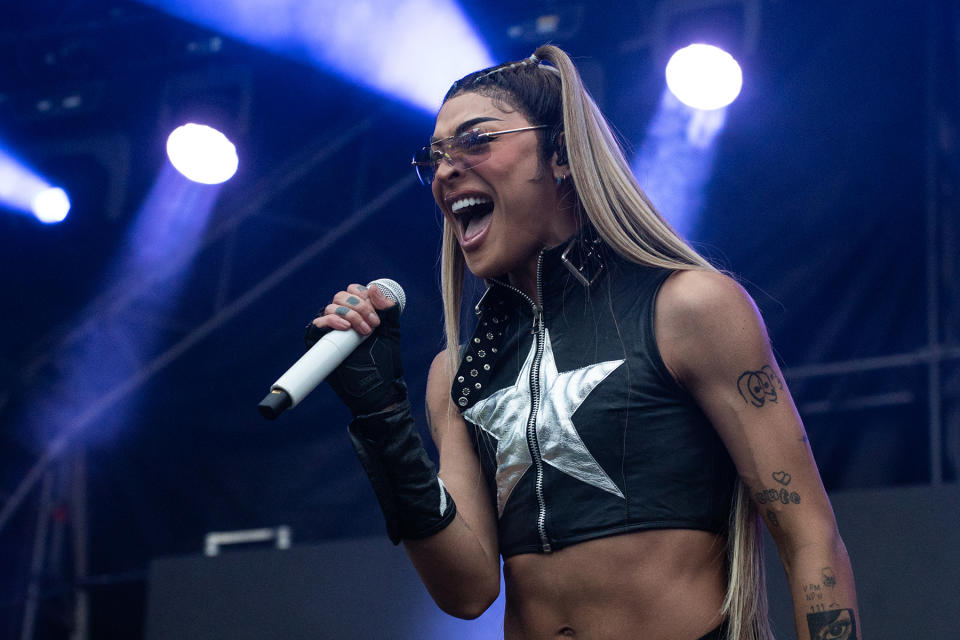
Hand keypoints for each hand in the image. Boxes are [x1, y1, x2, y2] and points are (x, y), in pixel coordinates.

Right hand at [305, 283, 405, 415]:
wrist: (378, 388)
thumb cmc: (386, 361)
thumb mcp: (392, 331)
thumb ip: (388, 309)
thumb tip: (375, 288)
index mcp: (359, 313)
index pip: (353, 290)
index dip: (364, 296)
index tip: (377, 314)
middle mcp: (343, 319)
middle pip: (341, 296)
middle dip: (359, 307)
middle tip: (373, 326)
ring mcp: (331, 331)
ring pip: (330, 307)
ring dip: (349, 314)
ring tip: (363, 331)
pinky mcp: (320, 344)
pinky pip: (317, 325)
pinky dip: (330, 321)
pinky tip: (344, 328)